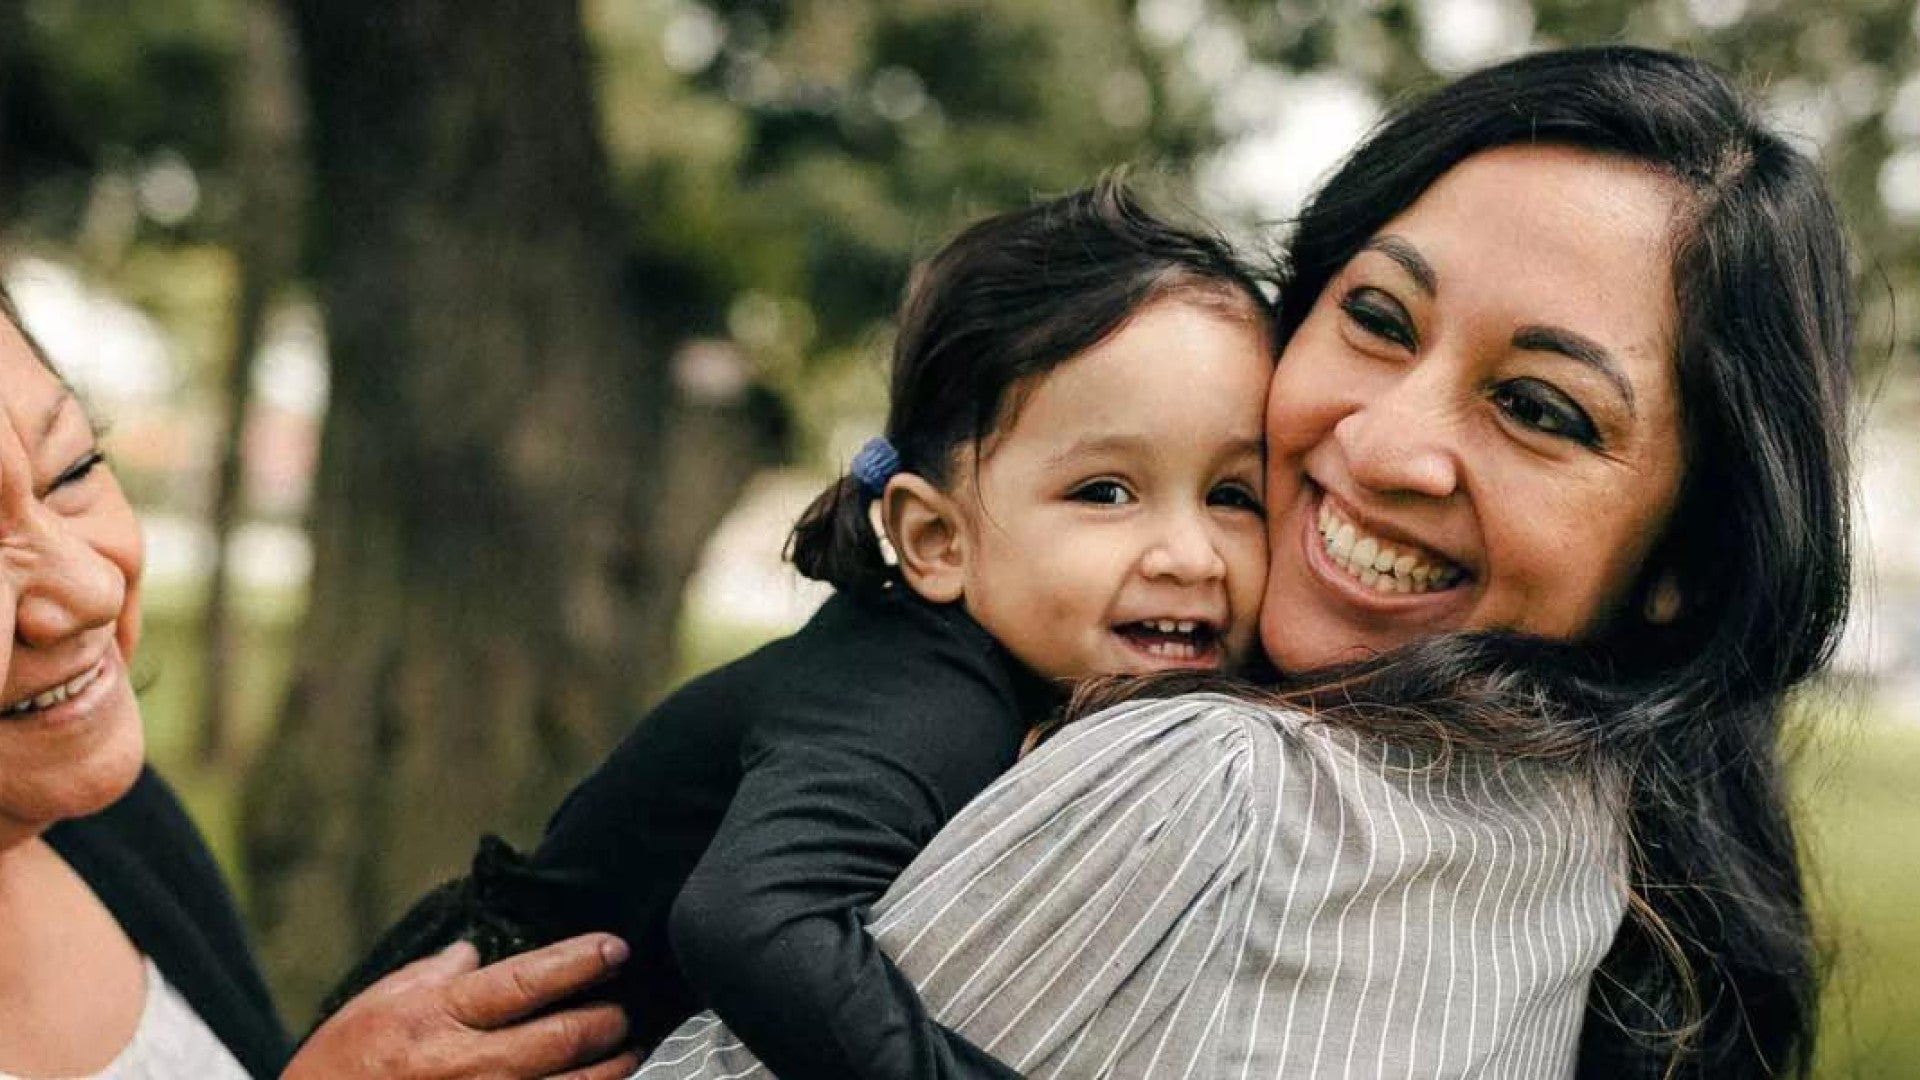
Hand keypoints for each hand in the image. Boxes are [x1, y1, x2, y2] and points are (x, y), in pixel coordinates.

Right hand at [284, 933, 637, 1079]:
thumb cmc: (338, 1070)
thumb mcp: (375, 1007)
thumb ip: (432, 975)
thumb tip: (475, 949)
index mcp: (440, 1018)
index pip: (528, 980)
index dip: (580, 960)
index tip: (616, 948)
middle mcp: (468, 1067)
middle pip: (563, 1037)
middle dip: (606, 1020)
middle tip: (623, 1010)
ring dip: (610, 1069)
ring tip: (627, 1052)